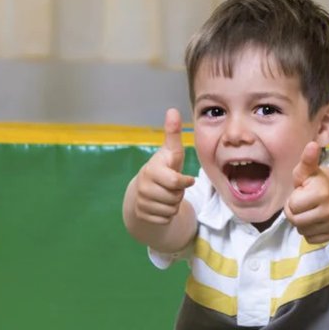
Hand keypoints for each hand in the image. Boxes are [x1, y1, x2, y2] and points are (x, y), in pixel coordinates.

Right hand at [133, 108, 194, 223]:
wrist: (143, 189)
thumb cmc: (163, 168)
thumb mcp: (170, 152)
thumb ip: (173, 134)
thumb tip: (173, 110)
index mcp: (152, 170)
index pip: (175, 182)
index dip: (184, 182)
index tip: (186, 180)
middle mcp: (144, 186)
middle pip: (175, 197)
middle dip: (178, 193)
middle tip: (172, 186)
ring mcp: (141, 202)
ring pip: (171, 210)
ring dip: (173, 204)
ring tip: (167, 194)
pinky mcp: (142, 215)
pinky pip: (165, 219)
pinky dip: (167, 214)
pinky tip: (161, 205)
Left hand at [285, 142, 328, 242]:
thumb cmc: (315, 182)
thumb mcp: (308, 171)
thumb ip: (307, 160)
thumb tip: (312, 145)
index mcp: (322, 192)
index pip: (292, 206)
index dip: (292, 200)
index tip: (302, 192)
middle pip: (295, 221)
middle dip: (294, 212)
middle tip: (303, 203)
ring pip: (302, 231)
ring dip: (301, 222)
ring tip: (309, 210)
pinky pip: (310, 239)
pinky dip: (309, 232)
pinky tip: (315, 220)